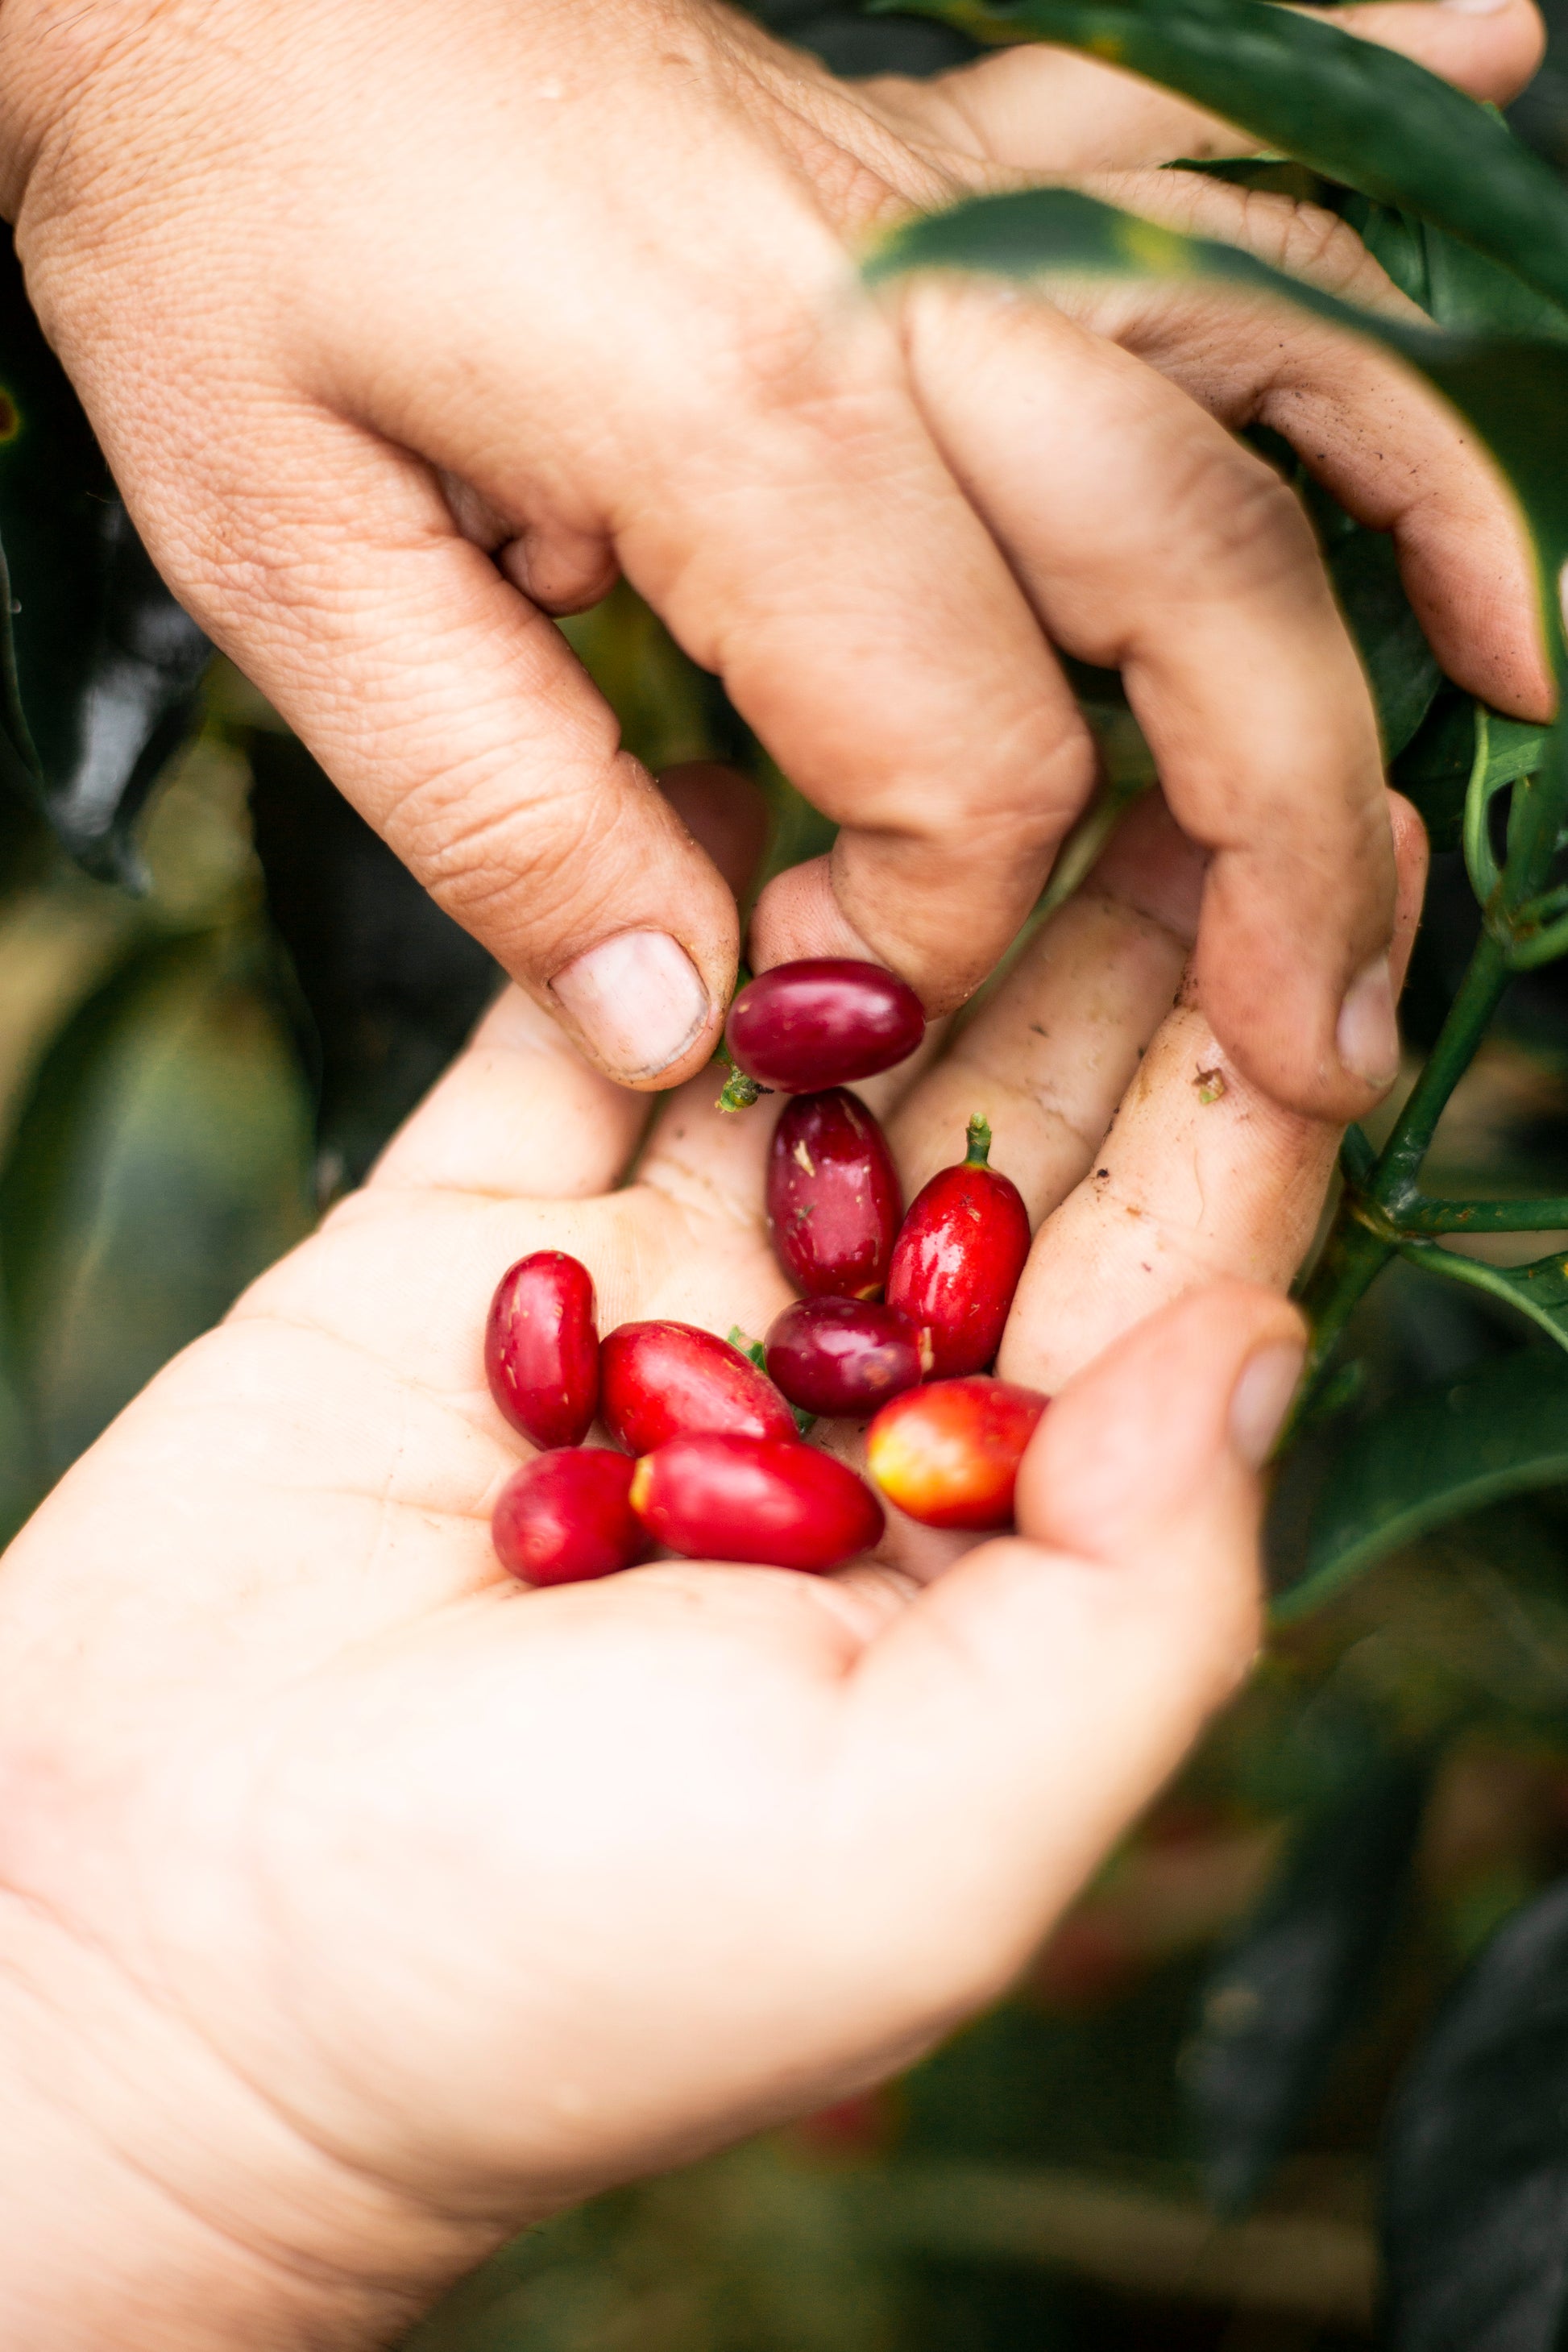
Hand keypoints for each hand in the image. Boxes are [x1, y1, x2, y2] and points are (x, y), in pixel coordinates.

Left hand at [0, 0, 1537, 1117]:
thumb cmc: (215, 233)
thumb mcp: (292, 563)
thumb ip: (503, 815)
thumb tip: (684, 1027)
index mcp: (749, 422)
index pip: (968, 764)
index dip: (928, 929)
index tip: (829, 998)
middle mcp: (911, 296)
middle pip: (1207, 588)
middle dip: (1290, 837)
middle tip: (1340, 1029)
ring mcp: (948, 198)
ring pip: (1283, 362)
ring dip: (1430, 527)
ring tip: (1524, 689)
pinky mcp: (935, 148)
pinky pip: (1199, 121)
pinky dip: (1366, 108)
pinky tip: (1502, 51)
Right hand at [0, 777, 1424, 2346]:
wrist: (154, 1970)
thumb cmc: (551, 1973)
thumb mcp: (922, 1850)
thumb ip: (1134, 1602)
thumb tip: (1266, 1334)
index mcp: (980, 1543)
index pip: (1163, 1263)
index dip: (1265, 1073)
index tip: (1355, 869)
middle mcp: (832, 1411)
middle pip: (1008, 1124)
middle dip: (1112, 934)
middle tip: (1188, 716)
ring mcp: (647, 1314)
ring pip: (809, 1061)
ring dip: (901, 895)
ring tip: (999, 694)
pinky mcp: (460, 1247)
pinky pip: (573, 1042)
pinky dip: (654, 921)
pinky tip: (743, 783)